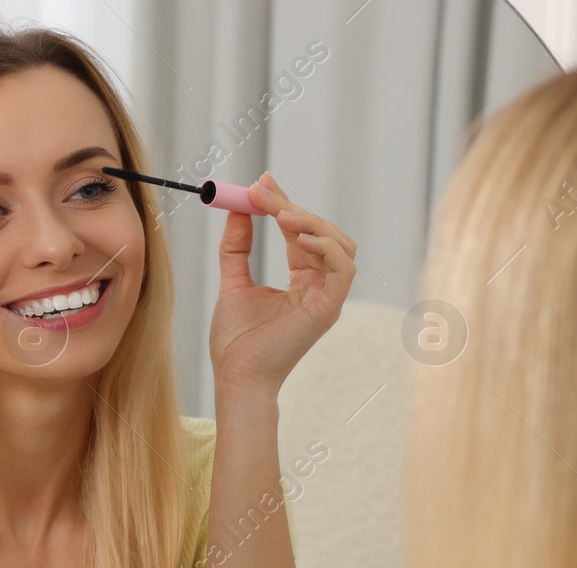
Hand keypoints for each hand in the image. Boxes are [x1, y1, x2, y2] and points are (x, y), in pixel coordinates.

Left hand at [208, 172, 356, 396]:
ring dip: (312, 223)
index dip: (283, 205)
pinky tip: (301, 238)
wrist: (236, 375)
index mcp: (302, 282)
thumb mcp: (233, 282)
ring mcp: (327, 298)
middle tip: (261, 191)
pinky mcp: (329, 309)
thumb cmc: (236, 341)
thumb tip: (238, 210)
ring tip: (279, 214)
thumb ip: (237, 248)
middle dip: (291, 207)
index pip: (301, 234)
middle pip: (321, 233)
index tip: (260, 184)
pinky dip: (327, 247)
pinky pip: (343, 269)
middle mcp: (319, 287)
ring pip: (340, 245)